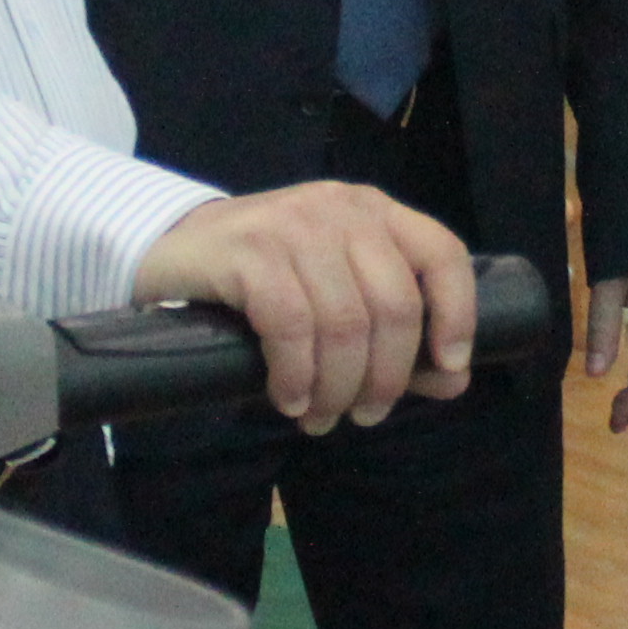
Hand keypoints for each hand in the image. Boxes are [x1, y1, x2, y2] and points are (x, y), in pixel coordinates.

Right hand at [136, 183, 475, 432]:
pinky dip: (296, 376)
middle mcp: (340, 209)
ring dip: (337, 388)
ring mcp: (293, 225)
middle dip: (386, 376)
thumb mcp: (336, 297)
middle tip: (363, 415)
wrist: (169, 249)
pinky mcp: (247, 251)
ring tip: (320, 418)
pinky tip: (289, 399)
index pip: (442, 254)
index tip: (447, 367)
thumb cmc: (264, 279)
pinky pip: (291, 327)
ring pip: (344, 323)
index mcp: (374, 212)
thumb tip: (453, 381)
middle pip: (394, 304)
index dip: (457, 314)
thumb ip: (397, 337)